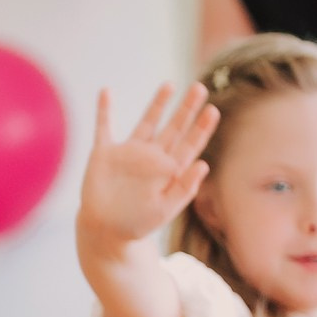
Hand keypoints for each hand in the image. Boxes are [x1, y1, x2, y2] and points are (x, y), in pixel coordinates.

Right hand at [76, 83, 217, 251]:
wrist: (105, 231)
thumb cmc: (138, 224)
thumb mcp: (165, 210)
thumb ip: (184, 189)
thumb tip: (204, 164)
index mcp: (169, 170)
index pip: (190, 144)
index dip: (201, 128)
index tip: (212, 111)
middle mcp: (152, 157)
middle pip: (174, 127)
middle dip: (187, 108)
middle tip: (200, 88)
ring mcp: (129, 153)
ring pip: (147, 122)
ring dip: (157, 104)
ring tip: (169, 86)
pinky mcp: (105, 154)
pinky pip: (104, 127)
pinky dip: (104, 110)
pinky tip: (106, 92)